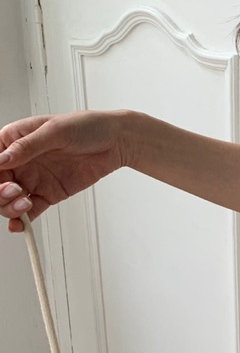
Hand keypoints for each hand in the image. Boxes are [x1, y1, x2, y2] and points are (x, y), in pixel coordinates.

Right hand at [0, 110, 129, 233]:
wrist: (115, 142)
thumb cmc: (86, 127)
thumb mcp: (55, 131)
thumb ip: (28, 146)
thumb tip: (2, 158)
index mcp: (14, 140)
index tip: (2, 180)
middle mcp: (20, 161)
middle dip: (0, 192)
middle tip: (14, 191)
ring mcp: (33, 178)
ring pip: (9, 200)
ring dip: (10, 207)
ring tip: (24, 204)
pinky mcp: (48, 194)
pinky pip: (30, 210)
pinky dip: (23, 220)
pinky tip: (20, 225)